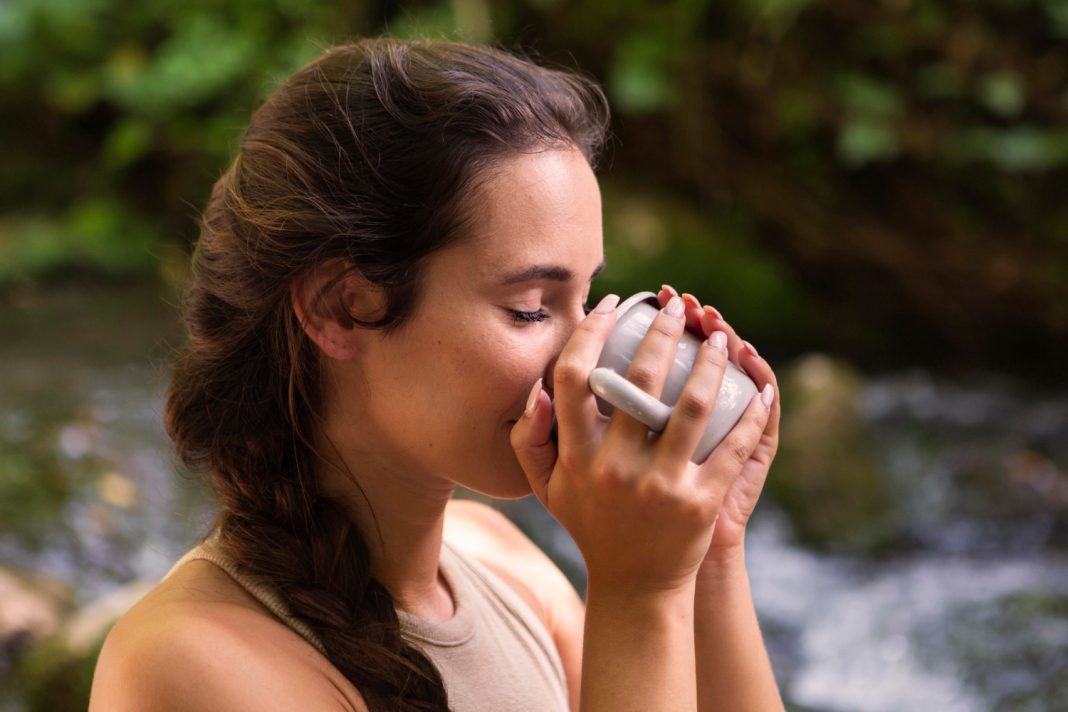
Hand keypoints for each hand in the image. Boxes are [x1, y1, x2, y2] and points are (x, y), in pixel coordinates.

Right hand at [510, 294, 772, 594]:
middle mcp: (614, 467)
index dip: (592, 330)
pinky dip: (749, 414)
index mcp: (575, 457)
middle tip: (676, 306)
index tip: (613, 305)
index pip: (574, 376)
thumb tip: (536, 389)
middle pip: (640, 378)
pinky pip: (732, 446)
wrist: (635, 587)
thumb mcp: (547, 488)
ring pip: (692, 405)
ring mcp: (660, 485)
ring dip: (711, 361)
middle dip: (662, 330)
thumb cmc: (591, 525)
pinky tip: (756, 388)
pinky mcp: (701, 503)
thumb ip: (529, 439)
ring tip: (719, 336)